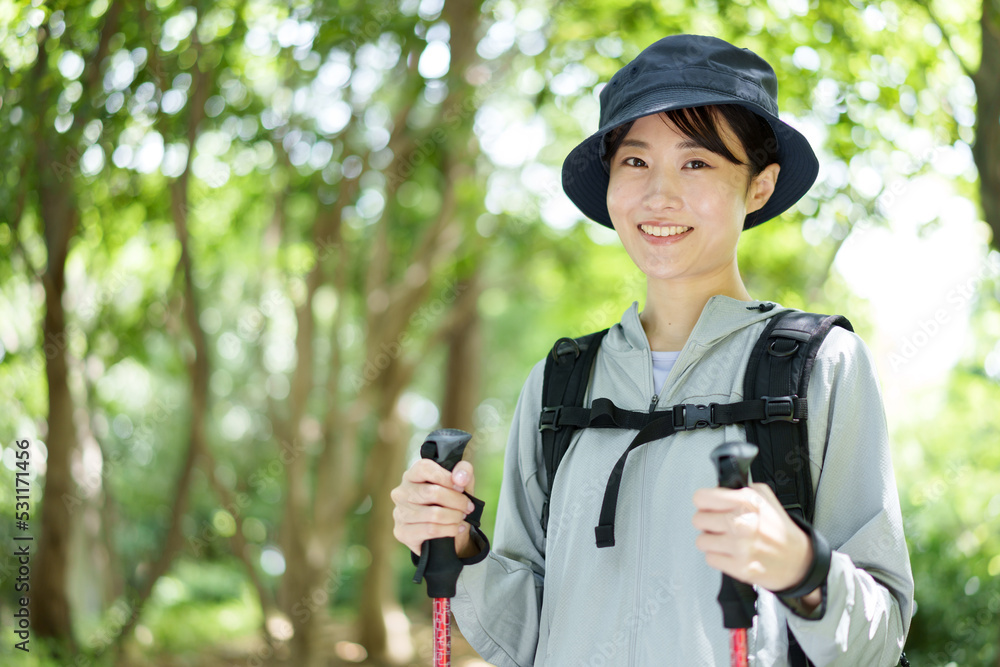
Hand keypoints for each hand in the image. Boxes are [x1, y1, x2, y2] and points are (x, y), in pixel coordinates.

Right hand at [391, 458, 478, 558]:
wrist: (443, 534)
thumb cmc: (449, 502)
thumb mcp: (461, 482)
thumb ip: (463, 471)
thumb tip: (460, 478)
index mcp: (413, 475)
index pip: (424, 468)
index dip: (446, 477)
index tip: (461, 487)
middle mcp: (402, 492)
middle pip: (432, 492)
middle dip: (456, 501)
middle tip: (467, 507)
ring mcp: (400, 513)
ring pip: (434, 514)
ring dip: (454, 517)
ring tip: (461, 518)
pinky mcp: (402, 532)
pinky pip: (431, 530)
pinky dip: (449, 530)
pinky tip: (456, 528)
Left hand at [692, 482, 818, 605]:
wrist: (800, 561)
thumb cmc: (780, 530)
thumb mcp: (766, 498)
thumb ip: (741, 489)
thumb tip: (718, 490)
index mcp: (747, 502)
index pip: (701, 498)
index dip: (704, 502)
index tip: (708, 506)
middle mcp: (742, 523)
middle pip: (698, 519)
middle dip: (707, 522)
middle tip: (719, 525)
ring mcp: (740, 547)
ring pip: (702, 541)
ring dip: (711, 541)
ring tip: (726, 540)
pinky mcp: (739, 567)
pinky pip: (710, 558)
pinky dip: (718, 557)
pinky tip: (730, 553)